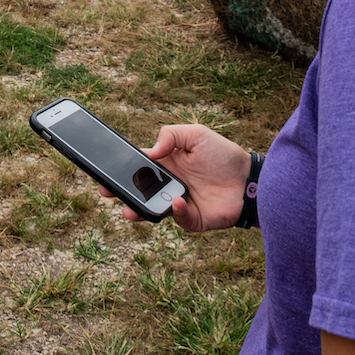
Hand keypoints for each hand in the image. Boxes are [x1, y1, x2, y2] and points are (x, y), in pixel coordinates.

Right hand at [99, 124, 252, 232]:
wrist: (250, 180)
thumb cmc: (224, 156)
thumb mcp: (197, 134)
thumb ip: (172, 135)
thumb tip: (152, 151)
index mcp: (166, 163)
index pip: (137, 166)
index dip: (120, 167)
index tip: (104, 168)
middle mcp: (168, 184)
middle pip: (138, 190)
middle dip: (120, 191)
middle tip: (106, 191)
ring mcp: (178, 203)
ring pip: (151, 209)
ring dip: (138, 209)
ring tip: (129, 209)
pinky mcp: (191, 219)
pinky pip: (178, 218)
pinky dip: (176, 211)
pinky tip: (178, 201)